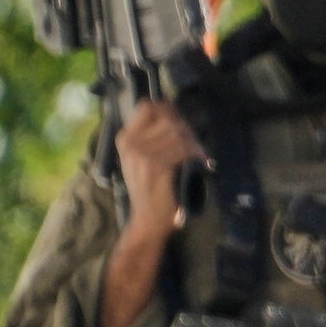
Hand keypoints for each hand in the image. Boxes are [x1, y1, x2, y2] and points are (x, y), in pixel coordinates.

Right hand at [97, 93, 198, 326]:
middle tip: (196, 149)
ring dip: (195, 145)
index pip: (150, 106)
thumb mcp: (144, 158)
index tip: (181, 124)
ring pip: (180, 134)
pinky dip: (197, 157)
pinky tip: (199, 166)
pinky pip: (184, 150)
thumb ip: (154, 134)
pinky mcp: (156, 167)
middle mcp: (130, 143)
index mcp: (125, 138)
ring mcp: (142, 155)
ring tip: (197, 159)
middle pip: (170, 119)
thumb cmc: (152, 188)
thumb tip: (173, 110)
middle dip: (189, 132)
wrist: (149, 220)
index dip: (171, 111)